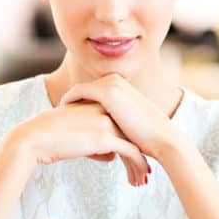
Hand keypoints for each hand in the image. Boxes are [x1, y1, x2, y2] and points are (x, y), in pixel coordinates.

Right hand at [13, 101, 149, 185]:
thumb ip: (96, 140)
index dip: (132, 141)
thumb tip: (111, 155)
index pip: (123, 122)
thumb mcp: (76, 133)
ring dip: (140, 164)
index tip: (137, 157)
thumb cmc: (51, 138)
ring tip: (142, 180)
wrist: (35, 137)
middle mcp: (105, 110)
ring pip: (134, 143)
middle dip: (140, 153)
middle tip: (144, 171)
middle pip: (132, 133)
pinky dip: (137, 166)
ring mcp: (106, 122)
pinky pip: (130, 152)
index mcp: (98, 105)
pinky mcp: (105, 137)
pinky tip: (138, 180)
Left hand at [58, 74, 180, 160]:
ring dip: (67, 103)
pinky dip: (67, 102)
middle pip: (84, 89)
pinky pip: (78, 93)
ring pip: (79, 90)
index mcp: (122, 84)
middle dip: (70, 102)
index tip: (66, 116)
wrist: (163, 139)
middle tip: (55, 115)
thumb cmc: (148, 137)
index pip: (92, 91)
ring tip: (56, 116)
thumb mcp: (128, 124)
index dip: (78, 104)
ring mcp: (112, 84)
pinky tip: (60, 114)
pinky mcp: (107, 93)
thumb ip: (115, 120)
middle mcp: (116, 80)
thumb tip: (101, 130)